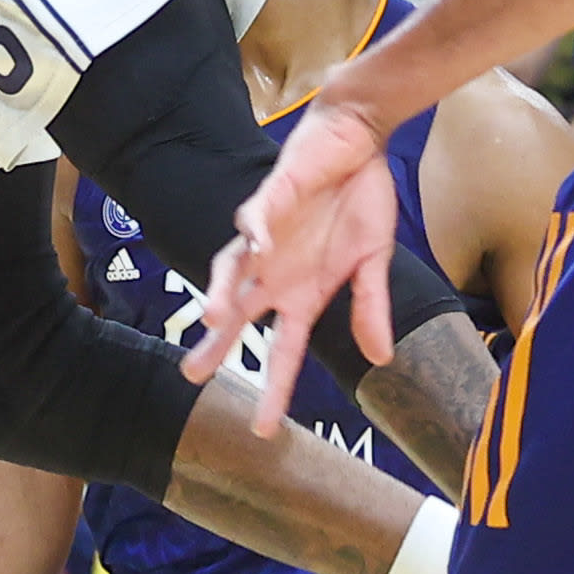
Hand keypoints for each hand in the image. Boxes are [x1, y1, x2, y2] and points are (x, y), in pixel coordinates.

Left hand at [183, 99, 403, 434]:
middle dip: (217, 345)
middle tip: (191, 375)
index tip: (264, 432)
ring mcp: (270, 236)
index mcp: (303, 293)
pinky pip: (257, 218)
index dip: (274, 389)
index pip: (283, 351)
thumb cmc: (361, 201)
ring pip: (233, 269)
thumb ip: (371, 307)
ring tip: (216, 318)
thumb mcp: (374, 262)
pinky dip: (257, 233)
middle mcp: (276, 271)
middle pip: (240, 315)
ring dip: (223, 291)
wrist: (359, 142)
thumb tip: (381, 358)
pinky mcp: (272, 197)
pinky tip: (259, 247)